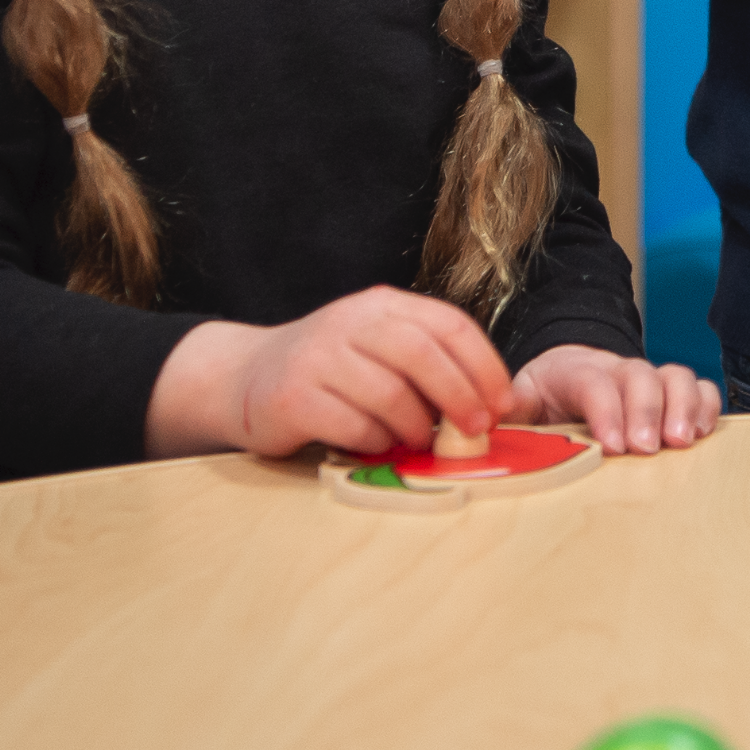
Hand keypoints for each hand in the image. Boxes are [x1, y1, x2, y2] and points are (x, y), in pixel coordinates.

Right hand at [144, 285, 508, 459]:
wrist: (246, 377)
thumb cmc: (331, 370)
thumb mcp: (378, 347)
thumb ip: (425, 362)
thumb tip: (487, 404)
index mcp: (381, 305)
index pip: (448, 324)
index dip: (484, 365)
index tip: (503, 402)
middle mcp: (349, 322)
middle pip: (421, 354)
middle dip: (459, 395)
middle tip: (476, 430)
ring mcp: (317, 357)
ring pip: (388, 393)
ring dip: (415, 426)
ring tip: (418, 440)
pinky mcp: (292, 397)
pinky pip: (352, 425)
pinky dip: (375, 441)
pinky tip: (376, 444)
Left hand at [512, 344, 722, 452]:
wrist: (568, 372)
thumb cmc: (546, 394)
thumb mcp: (521, 397)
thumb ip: (511, 406)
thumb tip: (494, 417)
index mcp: (576, 370)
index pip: (595, 382)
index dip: (607, 411)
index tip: (613, 446)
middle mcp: (618, 369)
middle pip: (640, 375)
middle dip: (647, 412)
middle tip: (646, 449)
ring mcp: (648, 379)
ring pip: (676, 376)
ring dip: (683, 407)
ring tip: (681, 442)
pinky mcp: (672, 393)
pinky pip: (700, 388)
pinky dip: (706, 407)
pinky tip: (701, 434)